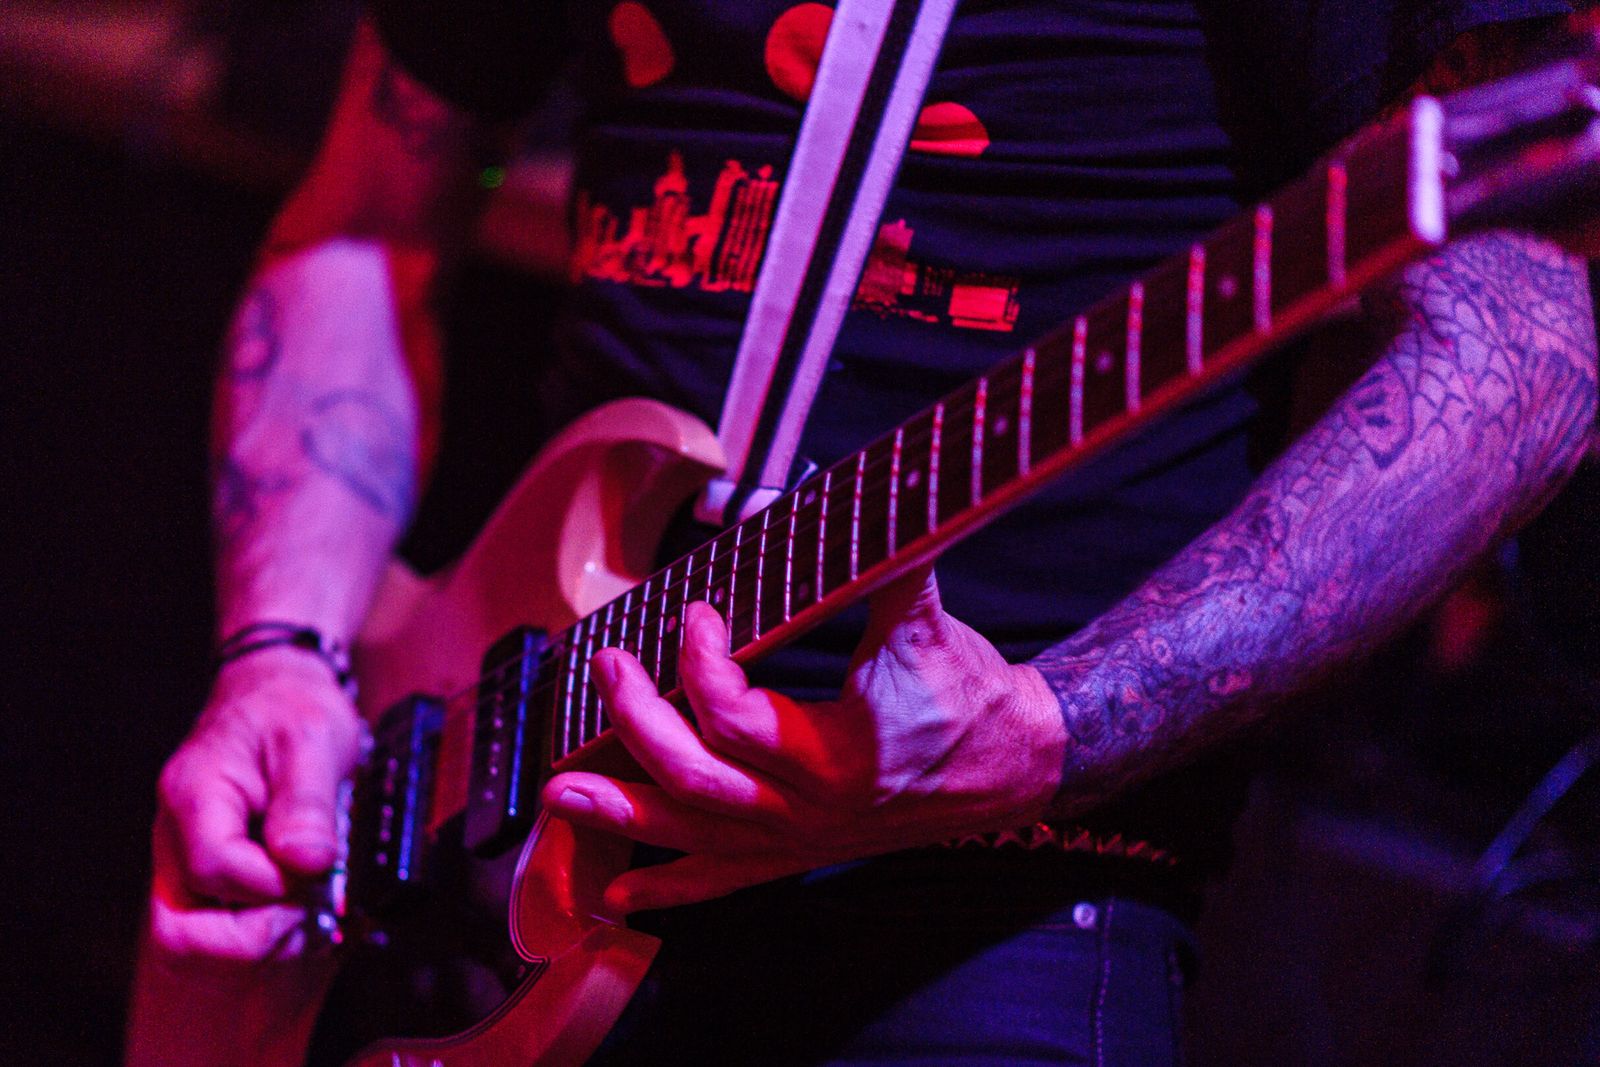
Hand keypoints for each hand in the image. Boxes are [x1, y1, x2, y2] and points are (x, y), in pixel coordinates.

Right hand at [145, 645, 365, 981]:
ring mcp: (185, 862)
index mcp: (194, 797)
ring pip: (204, 939)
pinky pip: (223, 926)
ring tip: (316, 903)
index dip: (273, 883)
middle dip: (262, 930)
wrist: (276, 693)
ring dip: (267, 935)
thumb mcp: (312, 739)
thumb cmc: (291, 707)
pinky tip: (305, 902)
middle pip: (191, 927)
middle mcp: (175, 838)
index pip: (216, 870)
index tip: (318, 867)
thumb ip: (306, 804)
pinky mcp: (208, 876)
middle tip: (317, 903)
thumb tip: (305, 864)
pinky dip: (267, 926)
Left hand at [541, 564, 1066, 915]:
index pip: (738, 717)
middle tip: (607, 668)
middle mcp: (809, 810)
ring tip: (557, 795)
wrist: (1012, 765)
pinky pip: (722, 881)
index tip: (696, 613)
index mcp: (839, 756)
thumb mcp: (929, 625)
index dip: (701, 663)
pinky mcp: (798, 854)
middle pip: (696, 778)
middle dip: (637, 722)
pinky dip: (667, 887)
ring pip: (694, 837)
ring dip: (621, 814)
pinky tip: (616, 893)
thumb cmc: (969, 695)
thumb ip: (886, 567)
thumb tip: (857, 500)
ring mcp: (799, 840)